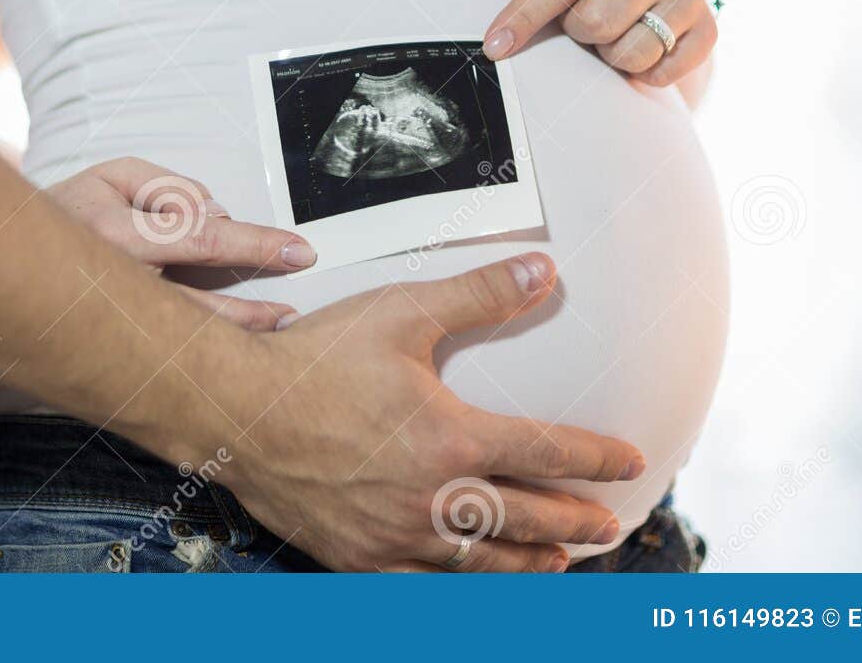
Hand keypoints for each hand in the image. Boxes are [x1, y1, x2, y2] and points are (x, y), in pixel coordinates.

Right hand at [46, 157, 314, 330]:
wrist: (0, 259)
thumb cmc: (65, 210)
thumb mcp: (112, 175)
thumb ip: (169, 189)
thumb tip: (215, 213)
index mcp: (114, 235)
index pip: (203, 239)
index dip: (255, 245)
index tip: (297, 250)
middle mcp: (112, 285)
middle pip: (200, 305)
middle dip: (251, 309)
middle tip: (292, 308)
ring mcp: (106, 323)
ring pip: (183, 336)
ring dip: (232, 334)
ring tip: (274, 325)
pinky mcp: (103, 347)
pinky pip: (161, 353)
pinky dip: (198, 352)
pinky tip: (228, 350)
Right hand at [222, 253, 643, 570]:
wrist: (234, 409)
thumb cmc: (312, 361)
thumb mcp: (402, 313)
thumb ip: (478, 295)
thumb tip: (541, 273)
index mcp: (450, 439)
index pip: (545, 452)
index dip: (595, 458)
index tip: (627, 460)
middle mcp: (432, 498)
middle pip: (525, 519)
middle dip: (574, 522)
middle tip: (607, 527)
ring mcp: (394, 536)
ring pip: (482, 565)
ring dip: (529, 563)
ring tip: (558, 562)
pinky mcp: (358, 558)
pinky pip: (424, 585)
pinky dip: (461, 587)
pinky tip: (472, 583)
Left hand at [483, 0, 716, 87]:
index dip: (523, 18)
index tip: (494, 46)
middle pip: (594, 26)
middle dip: (580, 29)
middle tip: (591, 11)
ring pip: (629, 55)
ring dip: (611, 52)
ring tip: (619, 27)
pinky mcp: (708, 29)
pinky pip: (662, 74)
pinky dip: (644, 71)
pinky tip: (644, 43)